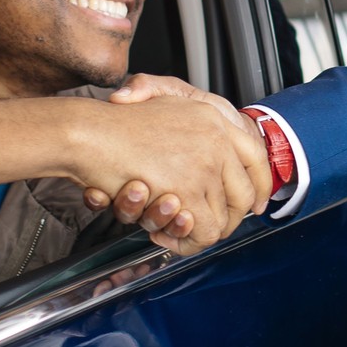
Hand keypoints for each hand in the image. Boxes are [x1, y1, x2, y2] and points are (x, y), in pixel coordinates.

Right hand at [73, 81, 272, 255]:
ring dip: (197, 232)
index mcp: (213, 115)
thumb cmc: (114, 125)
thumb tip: (218, 158)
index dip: (259, 186)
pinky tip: (158, 233)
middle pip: (245, 195)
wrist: (88, 134)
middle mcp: (218, 137)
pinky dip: (184, 241)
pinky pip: (204, 232)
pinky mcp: (189, 191)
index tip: (255, 205)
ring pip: (224, 218)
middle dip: (226, 220)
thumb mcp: (159, 104)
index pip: (257, 156)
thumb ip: (189, 126)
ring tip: (167, 229)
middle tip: (197, 227)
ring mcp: (207, 164)